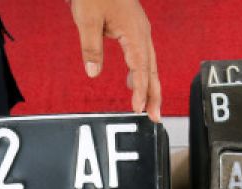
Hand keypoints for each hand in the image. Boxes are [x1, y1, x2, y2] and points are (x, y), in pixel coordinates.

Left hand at [69, 0, 161, 121]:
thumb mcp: (86, 19)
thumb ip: (91, 47)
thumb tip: (93, 72)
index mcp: (134, 32)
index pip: (141, 68)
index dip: (141, 90)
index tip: (138, 108)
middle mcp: (142, 32)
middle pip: (152, 69)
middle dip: (154, 94)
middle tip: (155, 116)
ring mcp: (140, 29)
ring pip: (149, 62)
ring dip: (149, 84)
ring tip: (147, 105)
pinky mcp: (134, 26)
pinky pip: (142, 53)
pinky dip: (142, 70)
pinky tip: (134, 79)